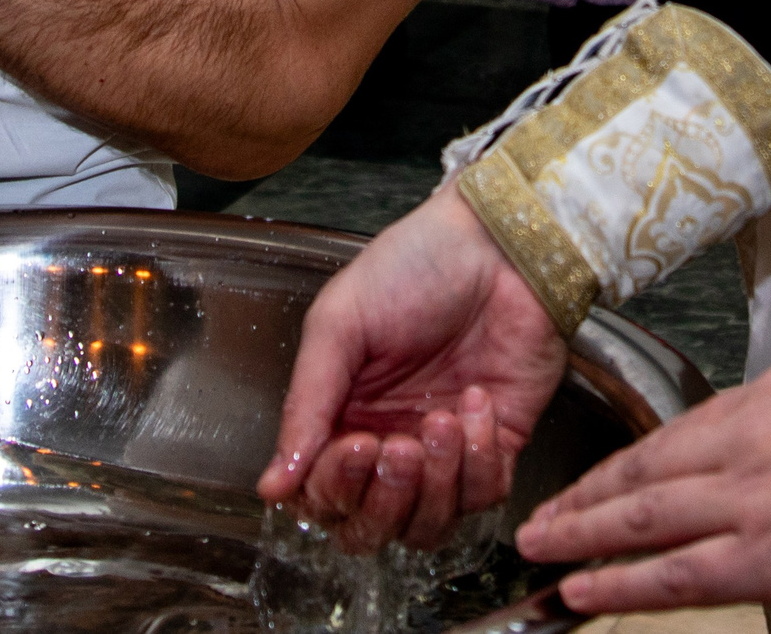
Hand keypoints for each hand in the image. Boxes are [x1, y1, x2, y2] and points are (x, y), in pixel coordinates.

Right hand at [258, 185, 567, 551]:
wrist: (497, 243)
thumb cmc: (413, 266)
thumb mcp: (338, 325)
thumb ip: (306, 405)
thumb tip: (273, 486)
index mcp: (341, 416)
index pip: (323, 495)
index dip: (333, 489)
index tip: (351, 447)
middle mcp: (389, 441)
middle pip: (373, 525)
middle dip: (384, 499)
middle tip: (396, 446)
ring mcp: (444, 451)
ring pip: (428, 525)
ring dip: (433, 484)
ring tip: (440, 421)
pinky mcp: (496, 445)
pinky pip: (482, 494)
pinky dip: (478, 460)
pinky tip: (476, 402)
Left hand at [514, 358, 770, 617]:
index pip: (682, 430)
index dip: (634, 461)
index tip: (605, 478)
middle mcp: (749, 439)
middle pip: (646, 469)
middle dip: (586, 495)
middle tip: (542, 515)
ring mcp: (753, 498)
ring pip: (644, 518)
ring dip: (583, 534)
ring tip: (542, 548)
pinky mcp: (769, 556)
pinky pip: (674, 572)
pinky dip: (620, 580)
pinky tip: (582, 587)